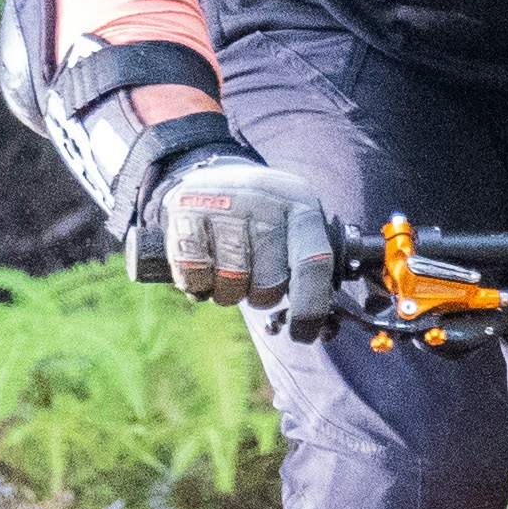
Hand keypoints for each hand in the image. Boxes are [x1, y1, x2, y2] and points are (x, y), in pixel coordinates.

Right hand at [151, 154, 342, 333]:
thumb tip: (322, 329)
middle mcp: (264, 200)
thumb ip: (311, 270)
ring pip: (230, 285)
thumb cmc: (266, 218)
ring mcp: (222, 202)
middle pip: (268, 283)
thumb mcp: (297, 227)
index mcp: (301, 207)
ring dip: (228, 291)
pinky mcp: (185, 209)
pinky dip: (197, 283)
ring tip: (228, 267)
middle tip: (254, 276)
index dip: (310, 307)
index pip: (313, 264)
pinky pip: (194, 275)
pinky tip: (203, 263)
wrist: (216, 174)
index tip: (302, 334)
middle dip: (261, 295)